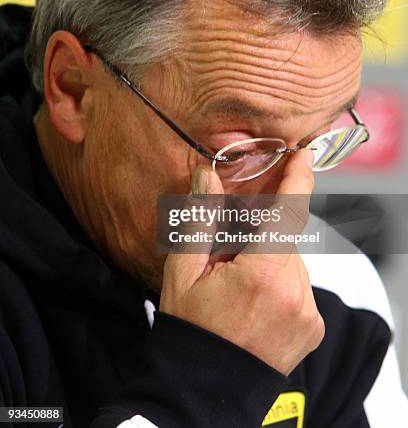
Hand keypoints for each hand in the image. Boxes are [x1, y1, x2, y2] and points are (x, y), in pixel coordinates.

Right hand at [160, 149, 324, 375]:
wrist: (204, 391)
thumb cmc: (191, 331)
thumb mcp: (183, 272)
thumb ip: (201, 219)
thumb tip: (207, 175)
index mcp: (263, 273)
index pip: (288, 212)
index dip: (298, 178)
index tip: (303, 154)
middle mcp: (296, 291)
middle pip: (284, 240)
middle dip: (258, 241)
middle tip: (227, 264)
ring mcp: (308, 312)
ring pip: (291, 263)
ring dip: (268, 264)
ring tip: (238, 291)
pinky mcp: (313, 327)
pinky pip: (299, 288)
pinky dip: (280, 284)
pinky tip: (254, 304)